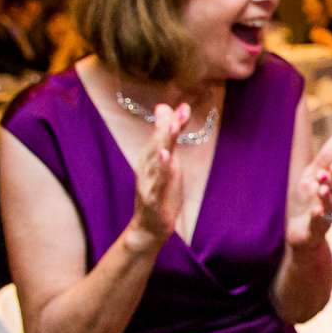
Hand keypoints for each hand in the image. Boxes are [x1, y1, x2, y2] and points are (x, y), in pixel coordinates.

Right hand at [125, 103, 188, 252]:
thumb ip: (168, 136)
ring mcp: (149, 182)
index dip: (172, 121)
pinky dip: (162, 170)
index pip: (161, 135)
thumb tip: (169, 108)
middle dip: (167, 127)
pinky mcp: (153, 198)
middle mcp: (147, 167)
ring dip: (163, 143)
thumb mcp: (167, 162)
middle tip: (178, 112)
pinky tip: (166, 158)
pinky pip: (158, 183)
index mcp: (150, 157)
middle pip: (157, 143)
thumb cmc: (159, 191)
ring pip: (156, 161)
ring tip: (171, 128)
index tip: (184, 107)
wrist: (149, 225)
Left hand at [287, 132, 331, 248]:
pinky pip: (319, 224)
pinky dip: (318, 218)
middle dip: (331, 182)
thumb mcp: (312, 176)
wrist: (299, 231)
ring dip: (326, 197)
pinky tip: (316, 211)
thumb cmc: (307, 199)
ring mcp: (326, 217)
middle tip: (323, 173)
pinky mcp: (316, 231)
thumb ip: (326, 158)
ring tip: (320, 189)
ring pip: (330, 206)